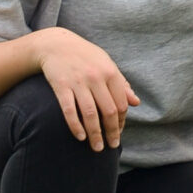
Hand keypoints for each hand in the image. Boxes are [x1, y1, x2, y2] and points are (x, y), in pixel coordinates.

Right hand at [33, 28, 139, 151]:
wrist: (55, 44)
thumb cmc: (85, 56)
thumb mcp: (106, 64)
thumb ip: (121, 83)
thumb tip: (136, 102)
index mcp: (110, 72)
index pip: (121, 104)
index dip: (121, 121)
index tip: (118, 132)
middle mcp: (96, 77)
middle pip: (108, 111)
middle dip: (111, 132)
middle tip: (111, 146)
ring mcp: (78, 82)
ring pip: (90, 114)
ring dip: (95, 134)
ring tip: (97, 148)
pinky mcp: (61, 86)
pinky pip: (69, 110)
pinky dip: (76, 126)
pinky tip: (80, 137)